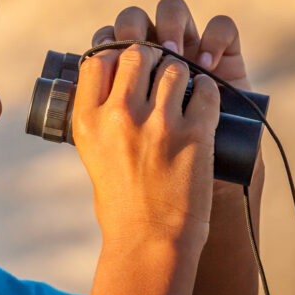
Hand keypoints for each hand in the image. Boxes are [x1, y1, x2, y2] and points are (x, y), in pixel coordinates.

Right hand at [74, 0, 246, 248]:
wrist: (150, 240)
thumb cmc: (120, 200)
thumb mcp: (91, 152)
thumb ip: (99, 114)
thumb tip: (113, 79)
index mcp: (87, 119)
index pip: (97, 59)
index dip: (114, 55)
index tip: (124, 66)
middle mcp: (119, 115)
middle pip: (136, 54)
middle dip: (150, 57)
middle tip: (158, 72)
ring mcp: (158, 122)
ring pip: (173, 66)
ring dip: (180, 71)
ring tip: (182, 87)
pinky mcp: (195, 133)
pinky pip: (205, 89)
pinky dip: (206, 90)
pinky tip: (202, 100)